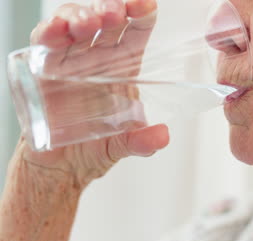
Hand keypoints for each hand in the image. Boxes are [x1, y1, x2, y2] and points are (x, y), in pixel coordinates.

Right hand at [17, 0, 168, 189]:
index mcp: (123, 68)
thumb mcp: (124, 145)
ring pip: (73, 23)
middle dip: (110, 9)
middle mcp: (96, 58)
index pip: (134, 33)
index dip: (141, 15)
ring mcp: (69, 60)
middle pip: (104, 20)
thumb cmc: (96, 147)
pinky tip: (55, 31)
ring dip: (80, 16)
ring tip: (88, 23)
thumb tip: (162, 136)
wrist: (62, 165)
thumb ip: (143, 141)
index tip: (145, 6)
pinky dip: (48, 32)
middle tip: (114, 13)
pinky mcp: (43, 68)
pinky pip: (44, 42)